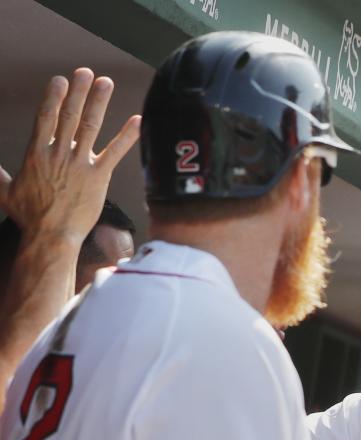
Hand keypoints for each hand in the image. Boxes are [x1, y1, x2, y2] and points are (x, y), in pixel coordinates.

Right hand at [0, 68, 139, 244]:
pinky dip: (128, 136)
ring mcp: (80, 163)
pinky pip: (116, 152)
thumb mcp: (5, 193)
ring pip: (91, 126)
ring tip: (106, 83)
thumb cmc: (29, 217)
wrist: (51, 235)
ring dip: (99, 102)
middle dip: (78, 91)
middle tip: (85, 72)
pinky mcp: (98, 177)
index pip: (45, 117)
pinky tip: (138, 120)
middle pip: (70, 115)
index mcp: (37, 153)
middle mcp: (59, 153)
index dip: (53, 97)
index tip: (60, 80)